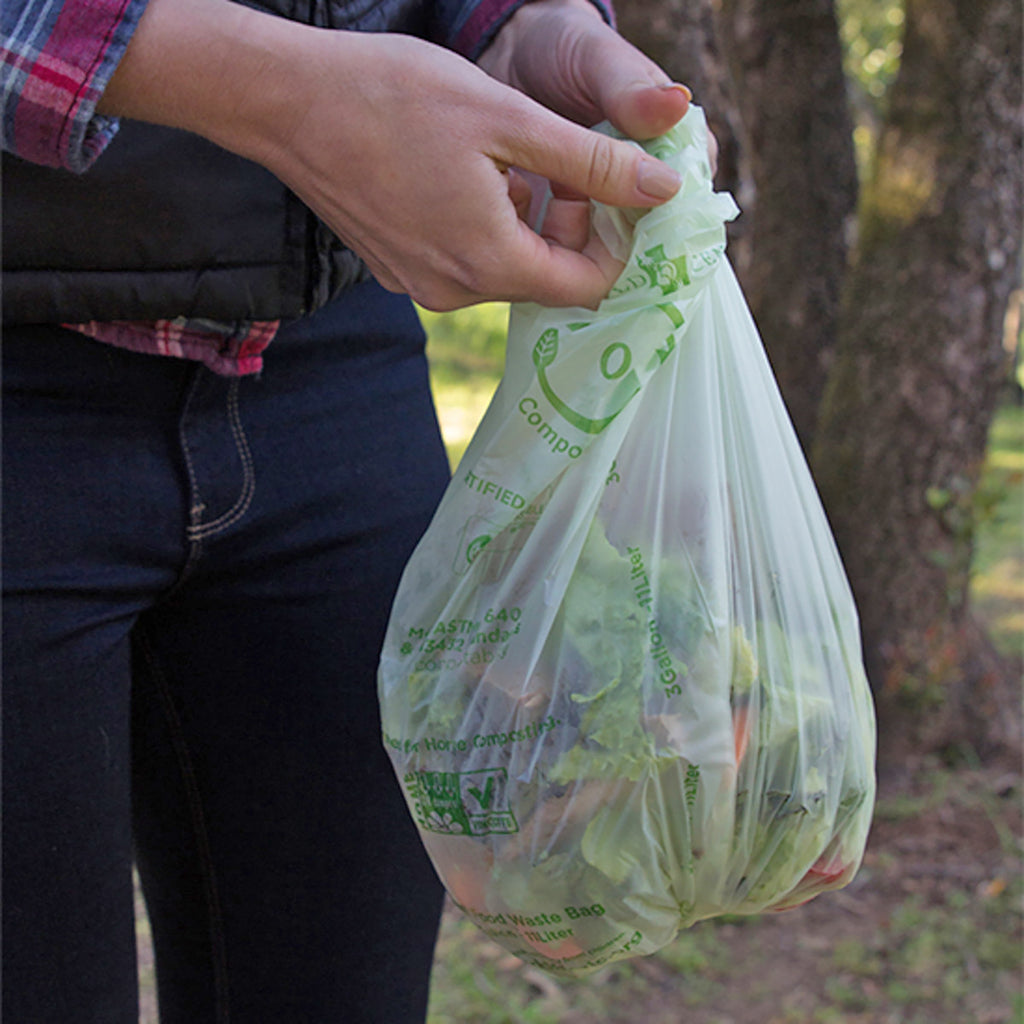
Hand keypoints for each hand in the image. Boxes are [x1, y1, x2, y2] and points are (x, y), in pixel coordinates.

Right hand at [98, 0, 684, 309]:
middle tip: (559, 158)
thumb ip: (592, 163)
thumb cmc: (395, 96)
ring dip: (526, 220)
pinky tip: (463, 172)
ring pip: (507, 266)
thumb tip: (662, 189)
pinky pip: (466, 260)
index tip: (617, 188)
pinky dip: (485, 224)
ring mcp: (421, 286)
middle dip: (569, 223)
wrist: (287, 101)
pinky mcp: (398, 269)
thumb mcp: (509, 119)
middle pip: (546, 277)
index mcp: (490, 261)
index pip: (587, 285)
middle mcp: (457, 292)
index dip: (615, 240)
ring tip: (507, 156)